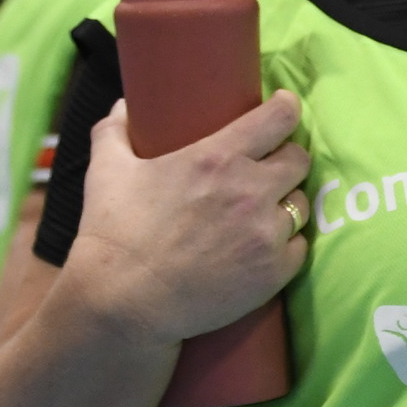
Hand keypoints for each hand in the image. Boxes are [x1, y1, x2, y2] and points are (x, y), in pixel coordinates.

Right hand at [66, 95, 310, 345]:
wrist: (123, 302)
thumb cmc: (114, 233)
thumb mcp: (106, 171)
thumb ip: (114, 131)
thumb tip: (121, 104)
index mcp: (217, 158)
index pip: (278, 118)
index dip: (286, 108)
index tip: (284, 106)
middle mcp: (250, 191)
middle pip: (299, 160)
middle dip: (286, 158)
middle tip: (270, 166)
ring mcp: (266, 233)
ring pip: (300, 204)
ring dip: (285, 202)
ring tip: (262, 211)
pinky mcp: (275, 270)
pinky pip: (299, 245)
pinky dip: (286, 243)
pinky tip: (264, 245)